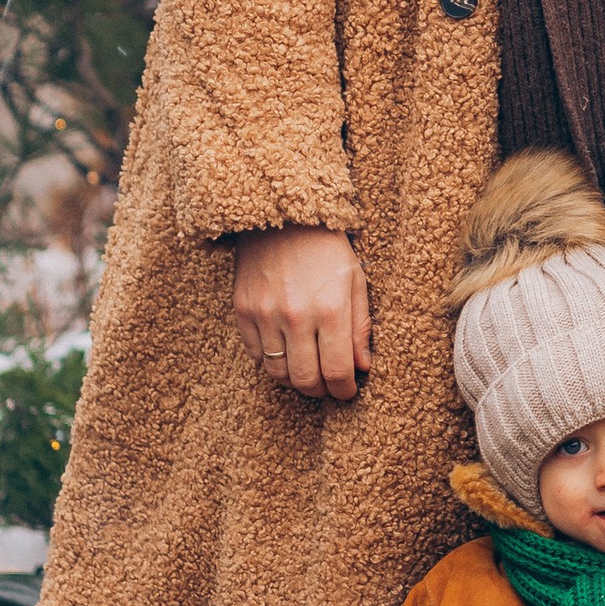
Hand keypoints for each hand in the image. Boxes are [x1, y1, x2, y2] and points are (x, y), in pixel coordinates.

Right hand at [233, 225, 373, 399]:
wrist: (281, 215)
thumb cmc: (326, 247)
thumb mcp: (355, 279)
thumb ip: (360, 327)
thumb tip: (362, 367)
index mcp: (330, 308)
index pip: (337, 371)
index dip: (344, 390)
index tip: (348, 391)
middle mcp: (295, 315)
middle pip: (305, 380)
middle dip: (321, 391)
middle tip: (329, 386)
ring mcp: (264, 314)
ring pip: (278, 373)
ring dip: (295, 380)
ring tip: (308, 371)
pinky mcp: (242, 309)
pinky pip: (255, 355)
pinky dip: (271, 361)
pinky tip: (286, 350)